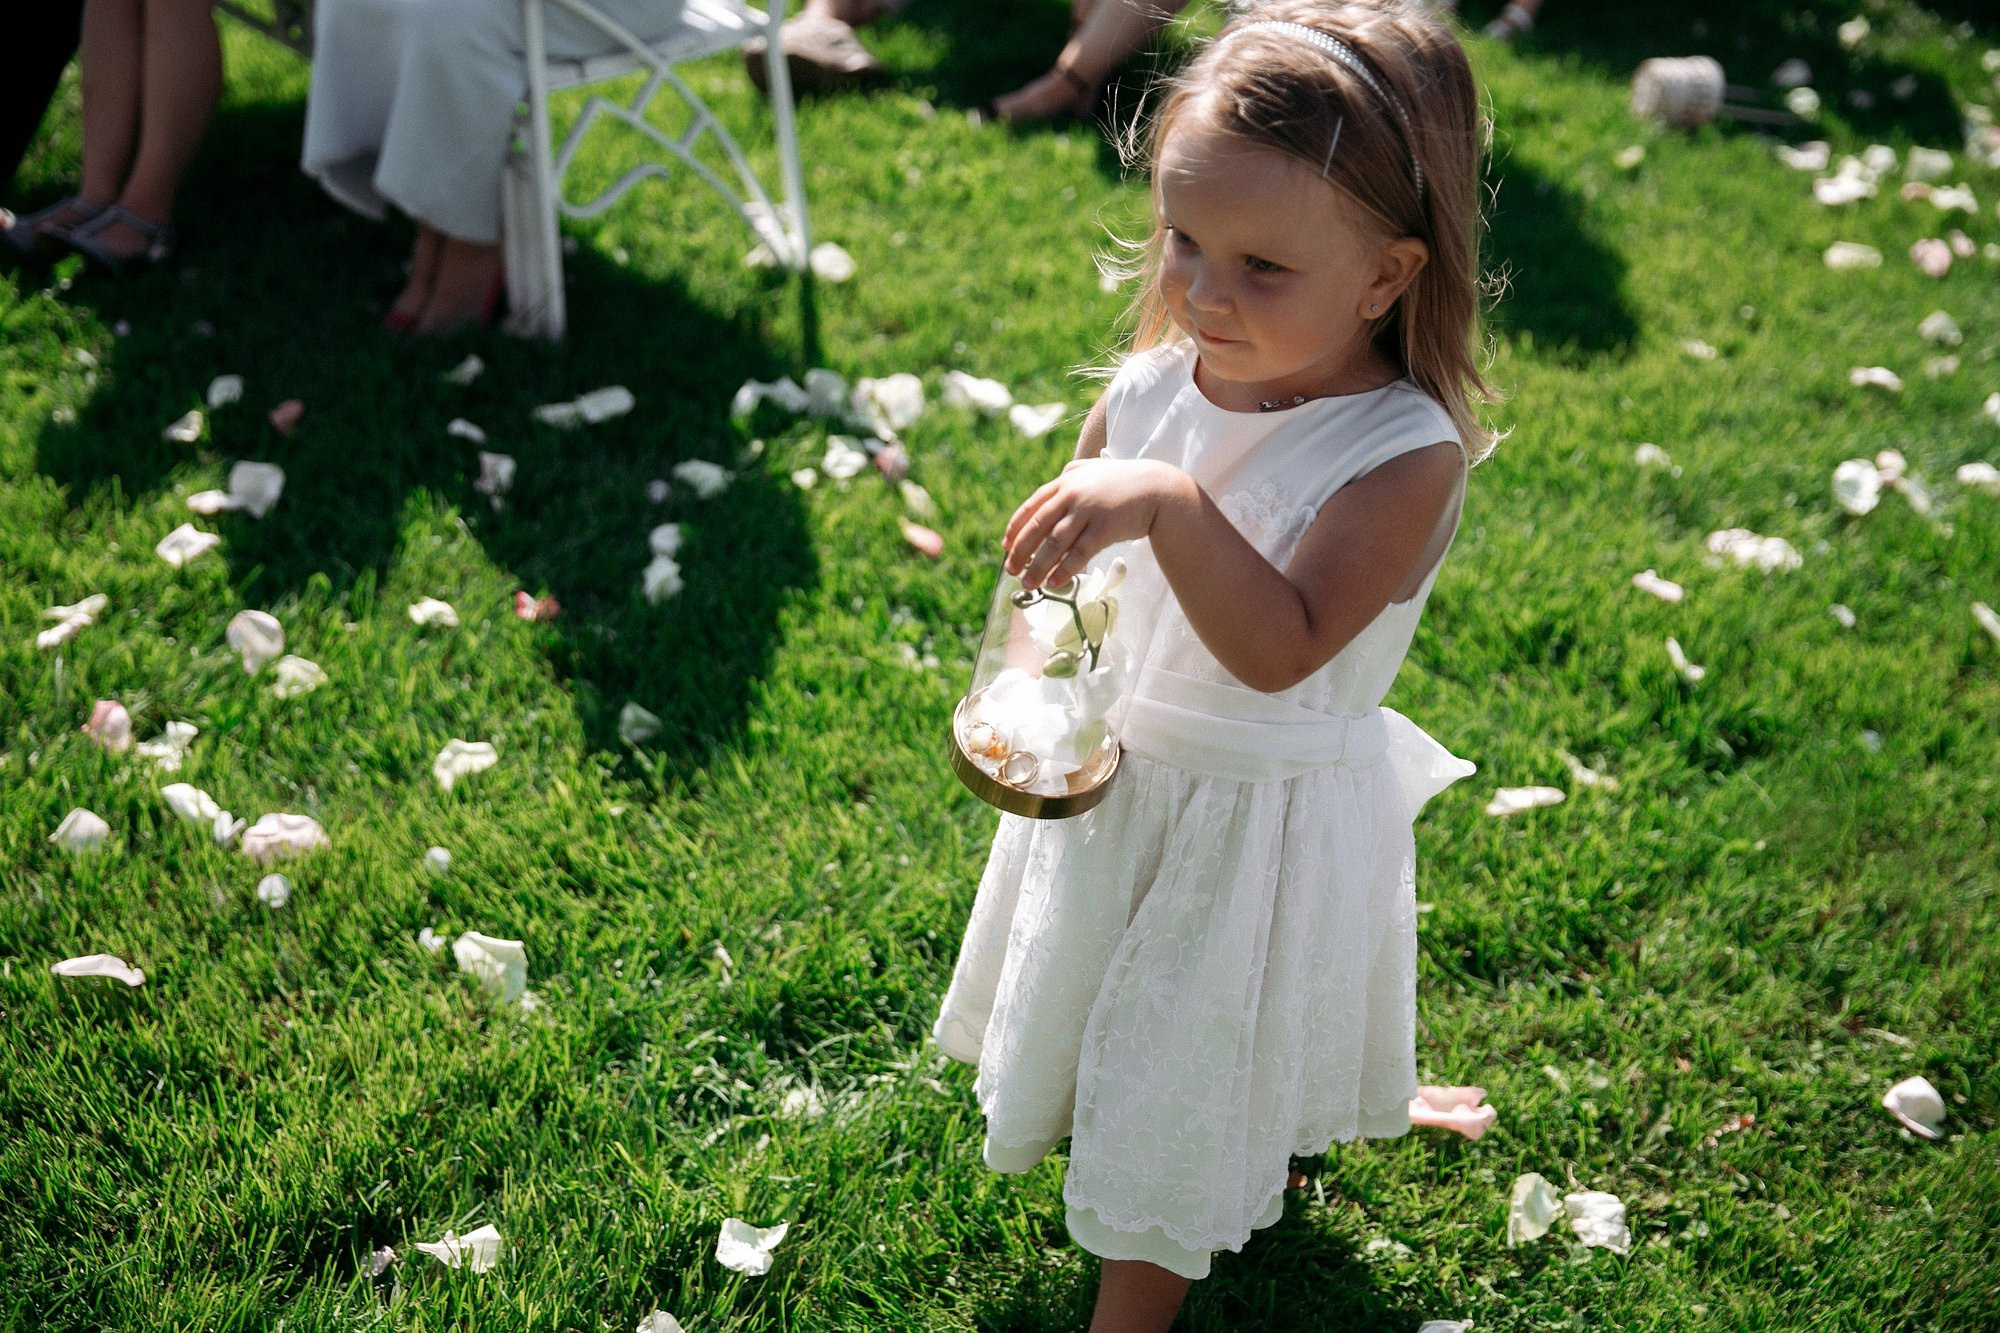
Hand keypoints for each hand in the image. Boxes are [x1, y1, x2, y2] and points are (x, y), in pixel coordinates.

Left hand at [1002, 458, 1188, 588]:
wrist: (1158, 487)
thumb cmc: (1123, 482)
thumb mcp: (1093, 470)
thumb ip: (1071, 475)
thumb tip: (1053, 486)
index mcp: (1065, 482)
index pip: (1031, 507)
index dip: (1015, 528)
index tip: (1005, 546)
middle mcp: (1072, 494)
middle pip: (1037, 527)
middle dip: (1020, 551)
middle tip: (1010, 570)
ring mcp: (1088, 511)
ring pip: (1055, 543)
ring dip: (1038, 566)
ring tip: (1028, 583)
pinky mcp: (1104, 528)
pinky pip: (1079, 553)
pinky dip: (1064, 570)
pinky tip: (1054, 583)